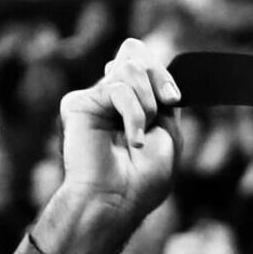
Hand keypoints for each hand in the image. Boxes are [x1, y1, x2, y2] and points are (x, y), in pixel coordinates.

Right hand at [39, 38, 182, 253]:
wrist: (117, 200)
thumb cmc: (144, 179)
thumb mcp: (168, 133)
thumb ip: (161, 97)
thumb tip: (146, 61)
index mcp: (134, 103)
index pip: (146, 62)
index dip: (163, 74)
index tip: (173, 99)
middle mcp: (112, 97)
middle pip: (135, 54)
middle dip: (158, 80)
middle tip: (163, 108)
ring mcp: (95, 98)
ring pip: (128, 67)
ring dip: (146, 104)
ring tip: (141, 134)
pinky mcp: (79, 103)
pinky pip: (117, 87)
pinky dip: (134, 115)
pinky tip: (133, 140)